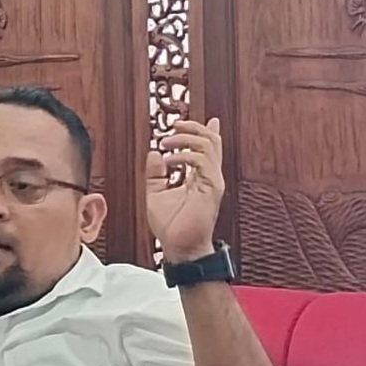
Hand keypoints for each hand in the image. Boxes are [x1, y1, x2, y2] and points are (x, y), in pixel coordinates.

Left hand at [145, 118, 225, 261]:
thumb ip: (155, 174)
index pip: (210, 149)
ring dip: (185, 139)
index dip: (208, 131)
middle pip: (212, 141)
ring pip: (208, 146)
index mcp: (201, 178)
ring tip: (166, 143)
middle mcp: (210, 177)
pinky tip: (168, 160)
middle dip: (194, 128)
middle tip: (174, 126)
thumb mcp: (156, 194)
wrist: (179, 247)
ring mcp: (212, 182)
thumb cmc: (171, 226)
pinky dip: (183, 155)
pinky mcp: (211, 189)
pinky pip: (201, 162)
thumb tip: (153, 154)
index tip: (208, 118)